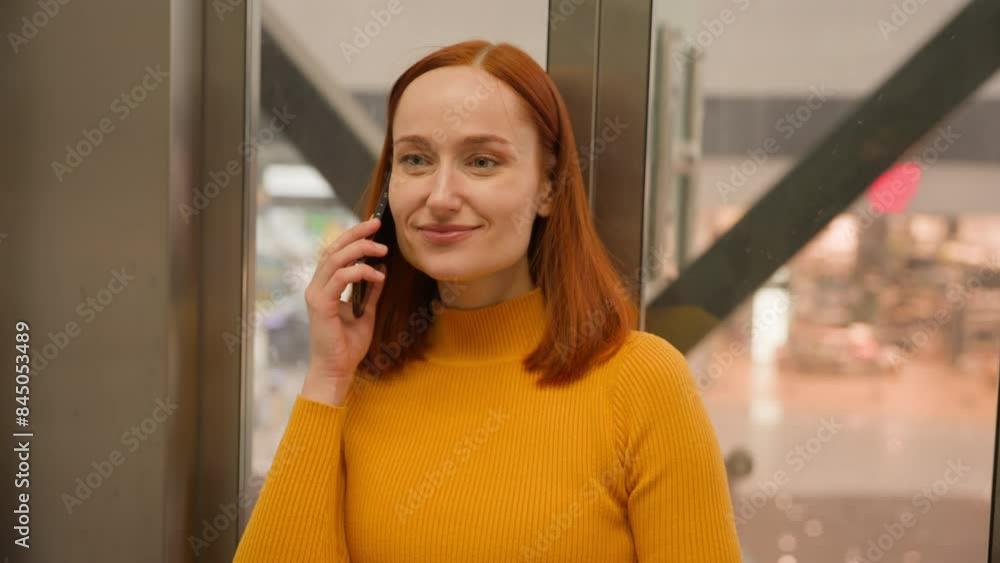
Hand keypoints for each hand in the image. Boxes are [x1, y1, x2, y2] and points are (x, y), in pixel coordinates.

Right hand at [301, 218, 387, 405]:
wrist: (337, 370)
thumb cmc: (348, 345)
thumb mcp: (366, 312)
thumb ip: (371, 290)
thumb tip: (380, 268)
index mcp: (325, 287)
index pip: (336, 252)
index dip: (353, 236)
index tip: (373, 226)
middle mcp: (317, 287)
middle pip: (333, 249)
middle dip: (356, 233)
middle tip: (377, 223)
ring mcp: (316, 294)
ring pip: (335, 259)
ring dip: (360, 249)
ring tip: (382, 249)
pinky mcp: (321, 305)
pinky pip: (340, 278)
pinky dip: (360, 272)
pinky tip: (377, 275)